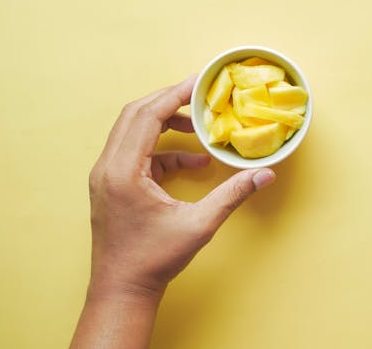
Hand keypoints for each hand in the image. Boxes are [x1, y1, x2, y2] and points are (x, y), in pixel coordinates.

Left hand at [72, 76, 274, 347]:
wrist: (122, 290)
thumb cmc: (154, 260)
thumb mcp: (199, 225)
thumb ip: (233, 195)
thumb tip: (265, 174)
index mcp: (124, 171)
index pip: (147, 116)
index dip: (175, 94)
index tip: (199, 82)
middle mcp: (108, 167)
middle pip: (135, 114)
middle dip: (169, 100)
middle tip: (200, 94)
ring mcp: (106, 175)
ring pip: (132, 130)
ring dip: (165, 122)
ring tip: (198, 125)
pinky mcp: (112, 184)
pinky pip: (137, 152)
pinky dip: (164, 150)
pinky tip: (194, 161)